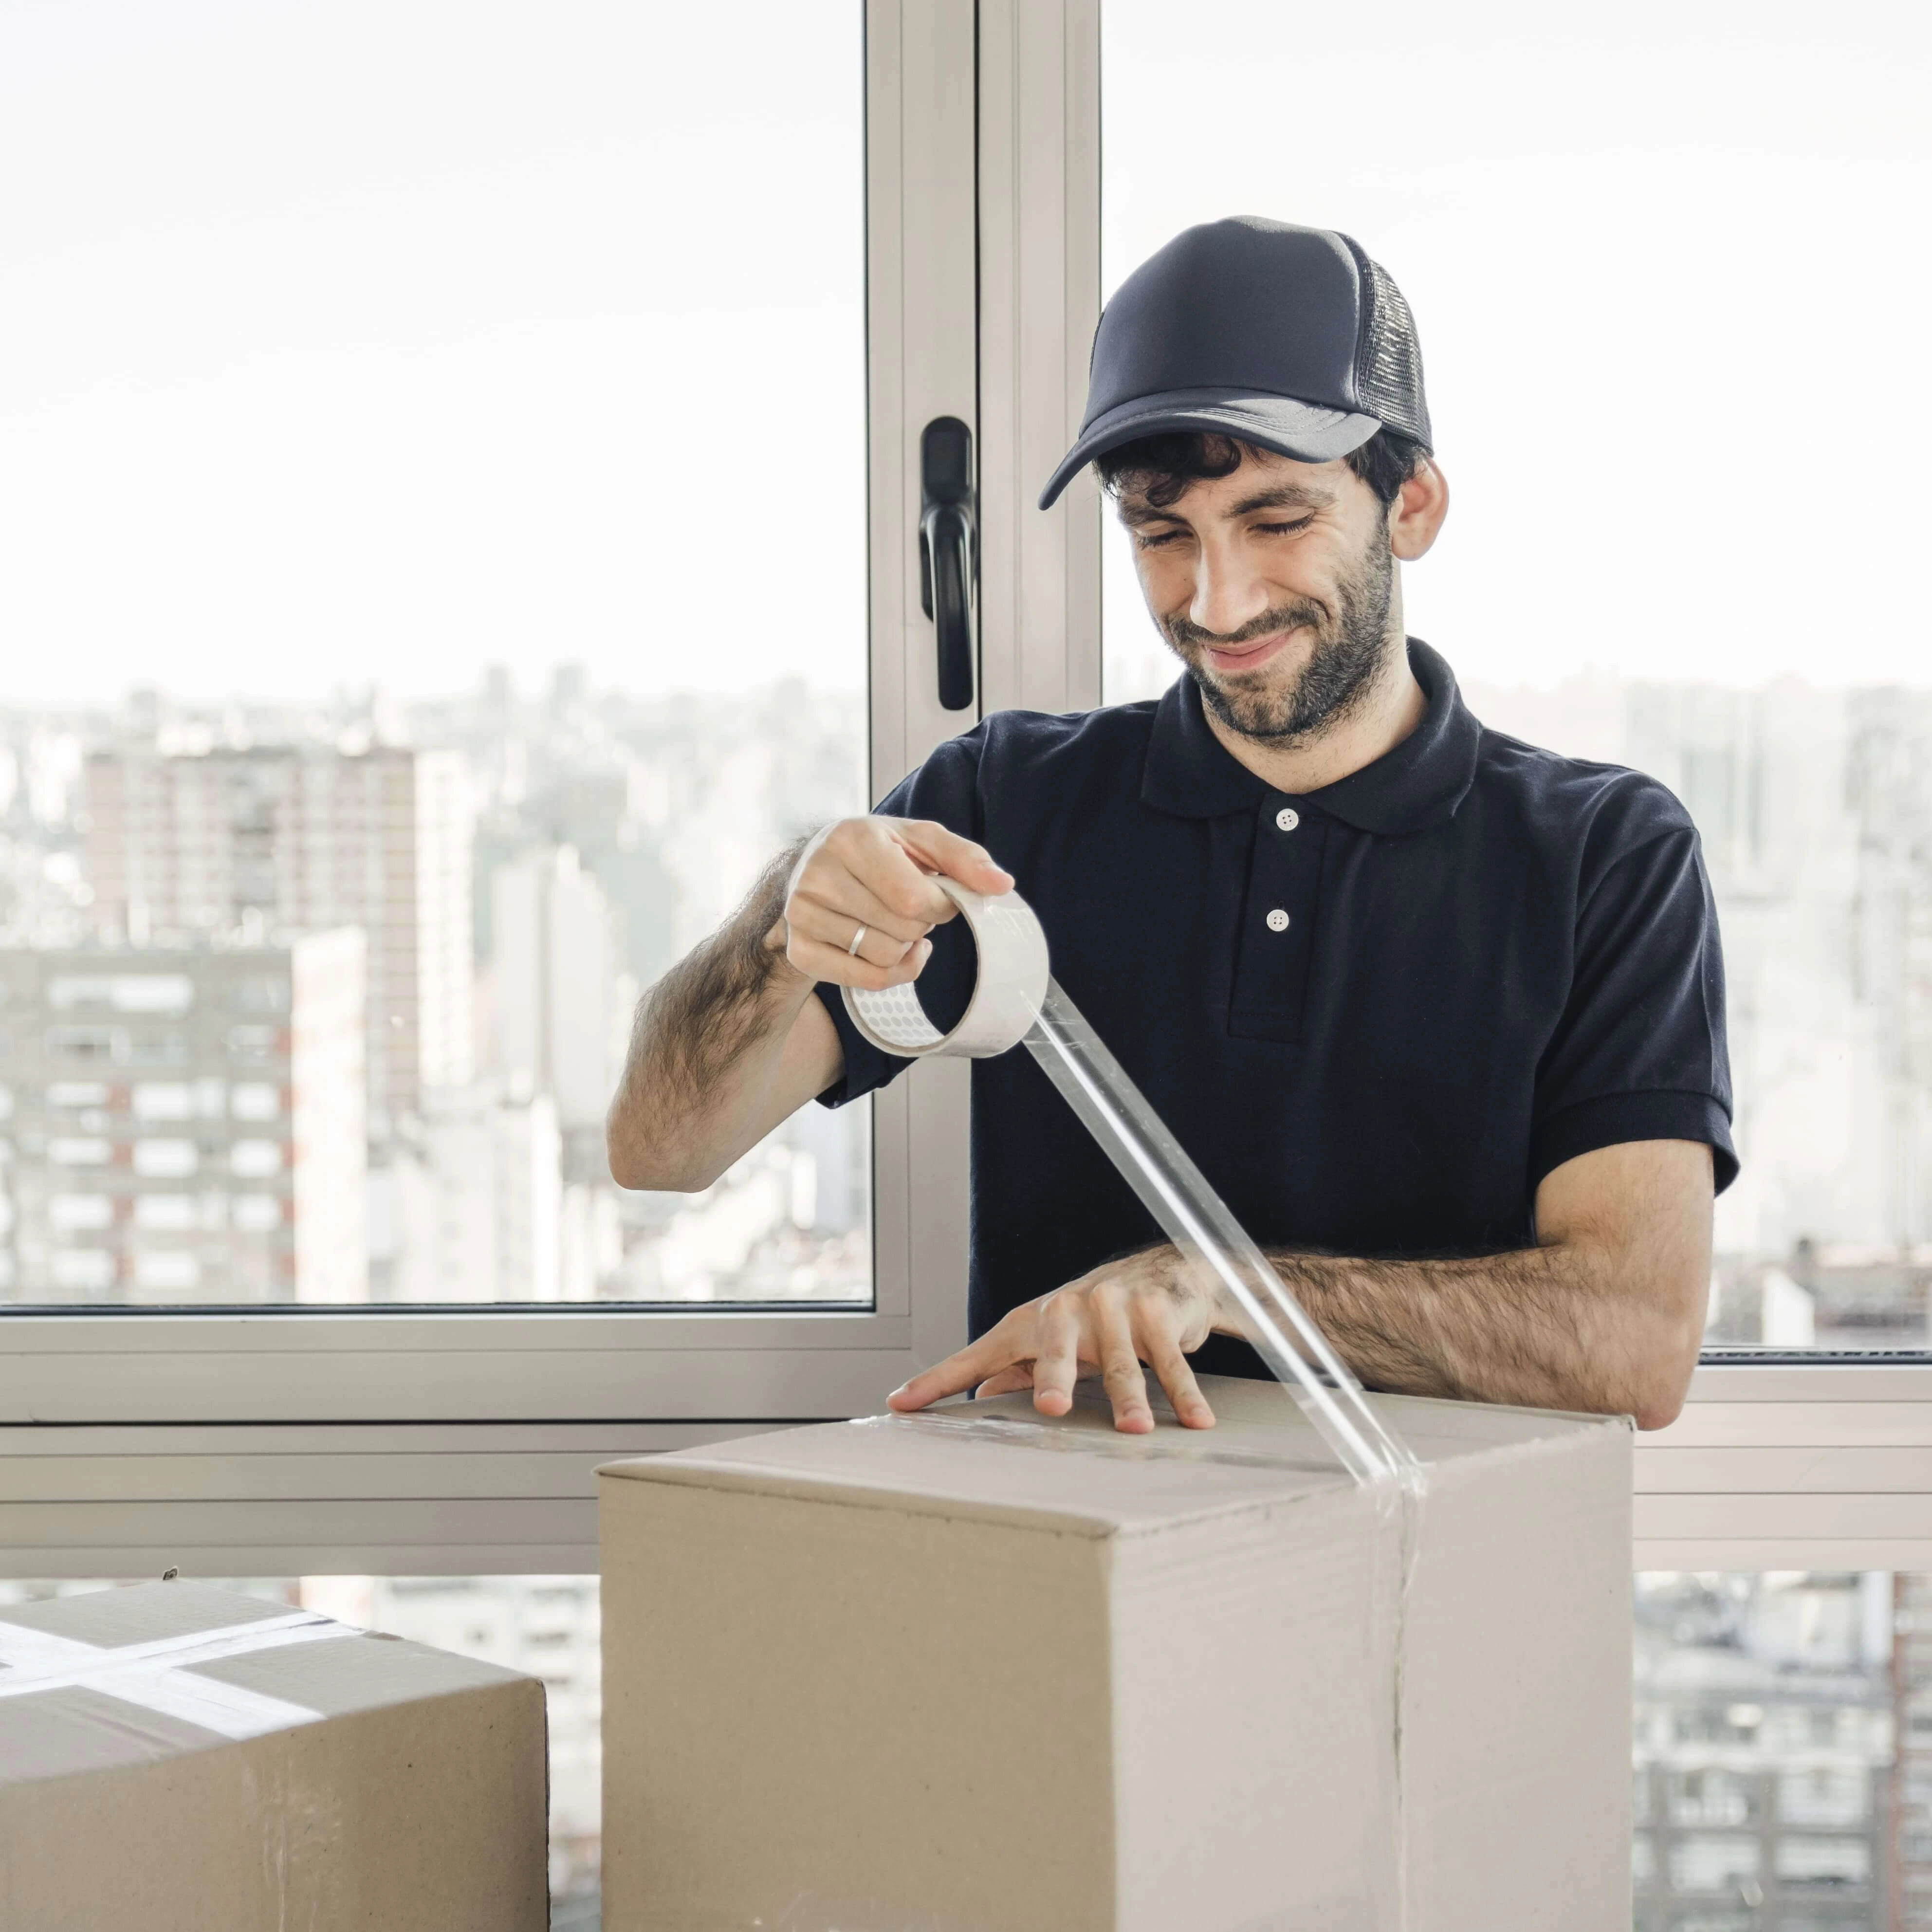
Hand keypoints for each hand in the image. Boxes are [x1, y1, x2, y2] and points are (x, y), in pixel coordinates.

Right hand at [779, 816, 1012, 991]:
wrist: (814, 866)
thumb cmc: (878, 851)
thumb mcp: (922, 841)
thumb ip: (965, 859)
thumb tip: (1003, 885)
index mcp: (851, 839)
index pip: (914, 899)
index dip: (939, 906)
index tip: (935, 895)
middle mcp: (817, 875)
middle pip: (901, 931)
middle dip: (920, 925)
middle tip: (906, 906)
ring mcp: (802, 915)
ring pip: (884, 958)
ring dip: (904, 948)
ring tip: (891, 923)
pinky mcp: (799, 949)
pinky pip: (865, 981)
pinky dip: (889, 973)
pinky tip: (883, 949)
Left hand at [887, 1246, 1220, 1432]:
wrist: (1164, 1272)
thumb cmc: (1093, 1318)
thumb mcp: (1048, 1342)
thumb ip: (1012, 1371)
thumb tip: (975, 1403)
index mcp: (1029, 1322)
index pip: (977, 1355)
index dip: (937, 1380)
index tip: (901, 1404)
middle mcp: (1068, 1308)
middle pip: (1056, 1346)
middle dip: (1053, 1374)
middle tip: (1051, 1405)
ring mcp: (1115, 1308)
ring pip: (1121, 1359)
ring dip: (1130, 1396)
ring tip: (1133, 1430)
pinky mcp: (1158, 1315)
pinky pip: (1170, 1360)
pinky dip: (1183, 1393)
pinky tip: (1195, 1420)